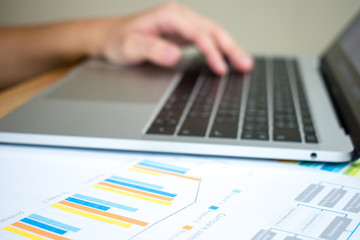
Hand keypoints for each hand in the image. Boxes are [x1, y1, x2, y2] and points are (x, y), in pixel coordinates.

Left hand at [92, 2, 252, 74]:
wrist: (109, 38)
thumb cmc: (117, 40)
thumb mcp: (130, 46)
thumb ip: (152, 50)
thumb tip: (175, 55)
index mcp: (169, 15)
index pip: (198, 32)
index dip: (211, 50)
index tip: (221, 67)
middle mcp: (179, 17)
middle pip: (212, 29)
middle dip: (231, 47)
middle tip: (246, 64)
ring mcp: (182, 25)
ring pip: (213, 34)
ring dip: (229, 48)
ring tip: (244, 63)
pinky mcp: (182, 34)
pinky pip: (206, 40)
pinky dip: (218, 50)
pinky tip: (226, 59)